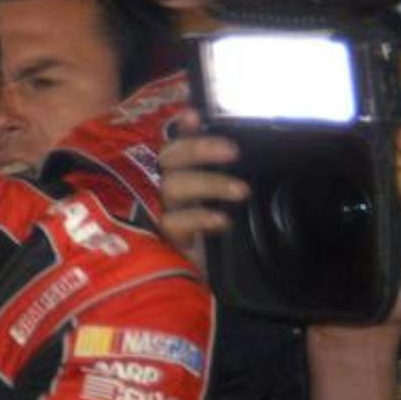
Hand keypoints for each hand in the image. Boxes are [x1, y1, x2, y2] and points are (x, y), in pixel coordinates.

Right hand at [155, 108, 244, 268]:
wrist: (186, 284)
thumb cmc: (208, 239)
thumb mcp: (219, 203)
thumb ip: (217, 177)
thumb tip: (234, 144)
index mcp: (175, 175)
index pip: (174, 143)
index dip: (183, 129)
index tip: (194, 115)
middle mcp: (161, 189)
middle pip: (169, 158)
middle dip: (198, 149)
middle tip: (232, 151)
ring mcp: (159, 214)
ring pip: (173, 186)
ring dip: (208, 183)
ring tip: (241, 191)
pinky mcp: (163, 240)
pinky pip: (175, 223)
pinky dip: (200, 218)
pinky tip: (221, 220)